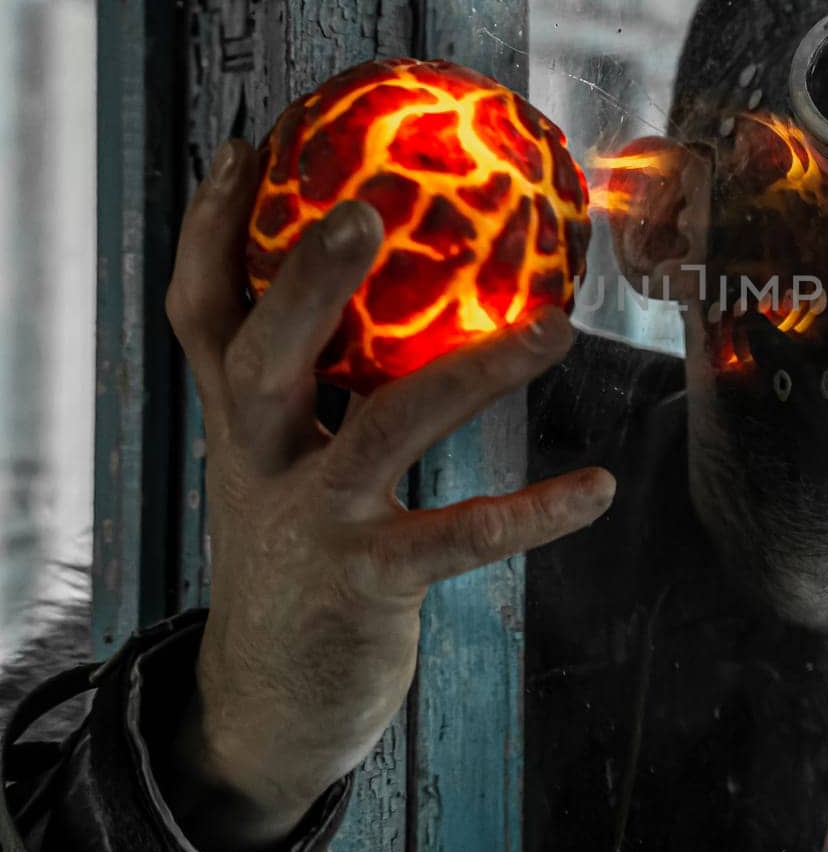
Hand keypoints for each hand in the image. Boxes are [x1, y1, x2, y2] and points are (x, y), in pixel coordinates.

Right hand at [158, 138, 614, 851]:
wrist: (270, 702)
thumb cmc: (298, 552)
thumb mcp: (285, 463)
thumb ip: (317, 386)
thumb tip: (383, 290)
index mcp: (241, 424)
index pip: (203, 314)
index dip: (213, 232)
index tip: (247, 149)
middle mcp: (261, 463)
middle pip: (261, 356)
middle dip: (307, 281)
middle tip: (364, 210)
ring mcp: (310, 524)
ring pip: (385, 429)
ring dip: (475, 373)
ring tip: (557, 328)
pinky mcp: (367, 583)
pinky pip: (461, 535)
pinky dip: (535, 511)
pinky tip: (599, 487)